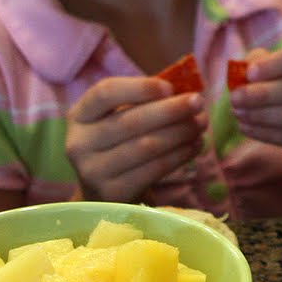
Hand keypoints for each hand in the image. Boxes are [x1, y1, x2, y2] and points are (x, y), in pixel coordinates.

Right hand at [66, 76, 206, 202]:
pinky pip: (154, 170)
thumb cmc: (118, 143)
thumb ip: (143, 102)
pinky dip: (179, 155)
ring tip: (201, 123)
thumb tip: (184, 90)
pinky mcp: (113, 193)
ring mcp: (93, 172)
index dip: (140, 88)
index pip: (105, 92)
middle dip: (170, 110)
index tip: (170, 87)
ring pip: (146, 146)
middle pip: (131, 121)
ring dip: (180, 132)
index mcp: (80, 115)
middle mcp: (79, 143)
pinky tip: (195, 145)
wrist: (104, 191)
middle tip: (198, 102)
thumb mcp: (117, 118)